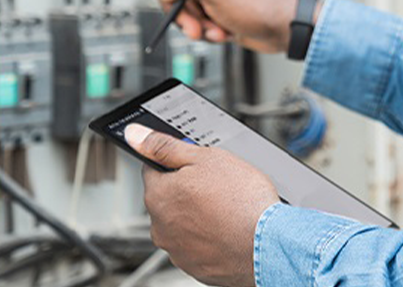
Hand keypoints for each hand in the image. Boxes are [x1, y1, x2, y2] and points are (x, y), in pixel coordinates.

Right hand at [105, 0, 298, 53]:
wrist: (283, 28)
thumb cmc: (258, 3)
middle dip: (175, 9)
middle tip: (195, 20)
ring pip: (178, 7)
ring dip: (193, 24)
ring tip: (215, 30)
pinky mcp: (215, 7)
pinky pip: (194, 20)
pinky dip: (206, 30)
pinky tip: (223, 32)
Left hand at [126, 124, 279, 286]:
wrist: (267, 243)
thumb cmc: (242, 201)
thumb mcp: (205, 158)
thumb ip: (165, 147)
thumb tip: (136, 135)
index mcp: (158, 195)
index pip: (152, 169)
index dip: (176, 162)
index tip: (195, 165)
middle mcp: (160, 226)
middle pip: (168, 198)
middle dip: (187, 191)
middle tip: (217, 186)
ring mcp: (176, 250)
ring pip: (181, 224)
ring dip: (197, 216)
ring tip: (226, 210)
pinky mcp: (194, 267)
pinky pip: (196, 246)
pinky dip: (208, 237)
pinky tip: (227, 229)